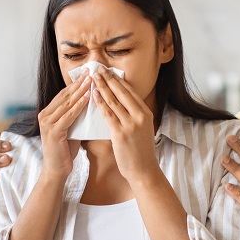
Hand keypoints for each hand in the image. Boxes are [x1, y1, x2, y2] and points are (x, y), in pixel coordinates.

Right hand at [38, 74, 91, 180]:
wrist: (56, 171)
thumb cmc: (65, 151)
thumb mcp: (71, 129)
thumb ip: (75, 116)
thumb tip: (90, 102)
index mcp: (48, 113)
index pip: (63, 95)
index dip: (76, 84)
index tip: (88, 73)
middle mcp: (45, 116)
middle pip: (65, 95)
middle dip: (79, 83)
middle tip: (91, 71)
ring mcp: (47, 123)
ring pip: (67, 103)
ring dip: (81, 90)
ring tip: (92, 80)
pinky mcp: (53, 131)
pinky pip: (69, 115)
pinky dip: (79, 105)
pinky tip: (88, 97)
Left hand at [91, 69, 161, 185]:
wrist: (143, 170)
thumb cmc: (141, 152)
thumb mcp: (142, 129)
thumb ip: (134, 116)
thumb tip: (122, 104)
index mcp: (146, 114)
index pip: (130, 92)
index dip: (118, 80)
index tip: (109, 71)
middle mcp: (140, 116)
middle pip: (122, 93)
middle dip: (109, 79)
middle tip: (98, 68)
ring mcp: (131, 125)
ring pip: (114, 101)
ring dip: (102, 87)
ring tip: (93, 77)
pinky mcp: (121, 134)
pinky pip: (108, 114)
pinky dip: (100, 103)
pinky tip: (93, 95)